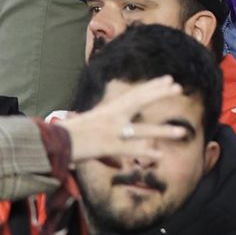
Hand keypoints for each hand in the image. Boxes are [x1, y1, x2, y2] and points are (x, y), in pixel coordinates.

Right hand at [61, 75, 188, 161]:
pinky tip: (159, 155)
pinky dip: (145, 152)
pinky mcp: (108, 147)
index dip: (152, 87)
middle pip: (139, 100)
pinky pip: (131, 150)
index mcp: (108, 109)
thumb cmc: (68, 137)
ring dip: (163, 131)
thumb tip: (117, 155)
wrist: (53, 142)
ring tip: (182, 132)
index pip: (133, 94)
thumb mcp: (90, 130)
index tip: (168, 79)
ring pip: (143, 130)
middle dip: (159, 93)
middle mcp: (112, 116)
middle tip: (178, 87)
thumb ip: (107, 137)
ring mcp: (112, 131)